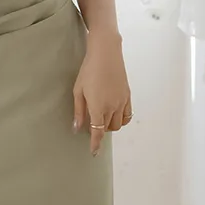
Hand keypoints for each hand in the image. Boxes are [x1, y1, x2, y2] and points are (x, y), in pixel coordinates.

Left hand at [72, 33, 131, 154]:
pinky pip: (127, 116)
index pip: (97, 132)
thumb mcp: (78, 91)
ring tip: (102, 118)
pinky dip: (121, 120)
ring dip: (110, 126)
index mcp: (98, 107)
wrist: (106, 53)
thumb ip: (79, 111)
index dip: (95, 144)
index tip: (94, 152)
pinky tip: (114, 115)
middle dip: (100, 131)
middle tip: (92, 124)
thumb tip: (77, 128)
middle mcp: (112, 107)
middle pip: (107, 129)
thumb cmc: (89, 70)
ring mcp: (122, 102)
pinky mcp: (128, 96)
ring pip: (118, 124)